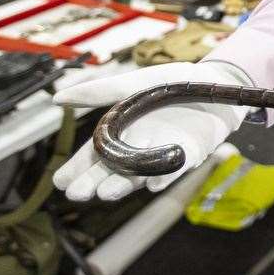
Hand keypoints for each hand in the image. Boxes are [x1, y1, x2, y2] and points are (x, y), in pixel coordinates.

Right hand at [53, 61, 251, 201]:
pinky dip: (164, 176)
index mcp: (124, 132)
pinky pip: (174, 169)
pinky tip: (152, 184)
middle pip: (113, 169)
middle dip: (95, 181)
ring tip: (106, 193)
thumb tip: (57, 99)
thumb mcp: (133, 84)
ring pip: (139, 173)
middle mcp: (140, 146)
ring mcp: (163, 151)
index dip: (78, 168)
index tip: (61, 181)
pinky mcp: (189, 154)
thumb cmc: (173, 82)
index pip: (95, 155)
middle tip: (78, 194)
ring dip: (124, 184)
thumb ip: (99, 93)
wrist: (216, 80)